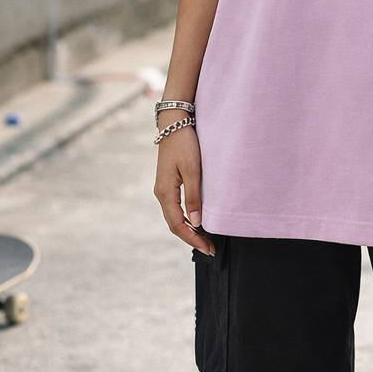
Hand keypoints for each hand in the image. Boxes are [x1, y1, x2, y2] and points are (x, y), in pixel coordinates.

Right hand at [153, 124, 215, 255]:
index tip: (209, 248)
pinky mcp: (169, 183)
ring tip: (205, 239)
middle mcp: (161, 193)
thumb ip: (194, 197)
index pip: (178, 224)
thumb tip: (196, 223)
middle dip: (192, 238)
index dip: (193, 239)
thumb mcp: (192, 170)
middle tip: (210, 249)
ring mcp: (164, 188)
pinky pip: (175, 207)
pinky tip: (196, 222)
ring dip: (189, 230)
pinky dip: (185, 219)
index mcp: (165, 192)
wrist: (174, 122)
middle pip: (175, 224)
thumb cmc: (184, 143)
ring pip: (175, 217)